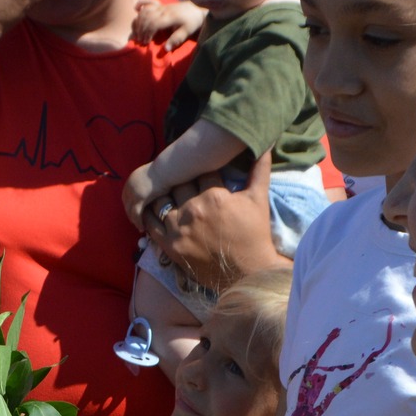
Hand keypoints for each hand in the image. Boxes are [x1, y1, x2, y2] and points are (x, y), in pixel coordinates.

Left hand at [121, 162, 163, 225]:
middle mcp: (129, 186)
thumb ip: (149, 182)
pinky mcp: (140, 199)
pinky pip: (137, 214)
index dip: (129, 205)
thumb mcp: (152, 176)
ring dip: (134, 220)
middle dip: (130, 214)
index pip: (126, 196)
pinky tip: (143, 227)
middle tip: (135, 222)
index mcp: (132, 179)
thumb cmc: (166, 170)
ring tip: (139, 227)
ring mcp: (134, 193)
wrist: (167, 168)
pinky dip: (138, 222)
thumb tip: (153, 188)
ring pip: (130, 211)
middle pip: (126, 204)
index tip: (133, 212)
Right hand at [131, 0, 204, 50]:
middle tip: (140, 40)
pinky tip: (136, 9)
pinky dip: (140, 4)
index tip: (146, 42)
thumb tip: (166, 49)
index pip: (152, 24)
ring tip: (137, 32)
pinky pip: (147, 2)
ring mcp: (161, 6)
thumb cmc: (192, 21)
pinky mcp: (161, 4)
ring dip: (138, 21)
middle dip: (140, 30)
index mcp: (169, 17)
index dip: (146, 34)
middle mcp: (163, 10)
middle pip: (146, 18)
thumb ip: (176, 39)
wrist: (197, 8)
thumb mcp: (187, 32)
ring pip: (144, 11)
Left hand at [145, 153, 283, 292]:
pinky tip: (153, 210)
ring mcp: (179, 228)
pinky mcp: (170, 245)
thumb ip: (260, 170)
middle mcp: (193, 209)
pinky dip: (149, 215)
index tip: (200, 169)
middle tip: (182, 180)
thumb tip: (266, 144)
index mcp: (214, 196)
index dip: (202, 169)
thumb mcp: (258, 199)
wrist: (248, 271)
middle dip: (182, 181)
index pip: (201, 172)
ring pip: (161, 201)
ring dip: (163, 195)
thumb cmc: (255, 234)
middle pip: (179, 184)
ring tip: (167, 193)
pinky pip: (151, 224)